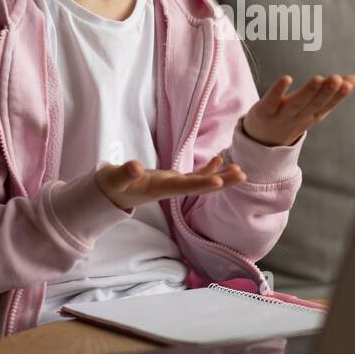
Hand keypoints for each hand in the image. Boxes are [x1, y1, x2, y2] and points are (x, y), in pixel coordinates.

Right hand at [95, 156, 246, 211]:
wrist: (111, 194)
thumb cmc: (112, 186)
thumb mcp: (114, 179)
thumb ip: (124, 173)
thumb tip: (135, 167)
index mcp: (159, 189)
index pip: (184, 188)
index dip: (201, 184)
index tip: (219, 182)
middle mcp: (171, 189)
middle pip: (200, 187)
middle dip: (221, 182)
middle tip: (242, 174)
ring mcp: (173, 185)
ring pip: (201, 182)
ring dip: (220, 176)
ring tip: (239, 169)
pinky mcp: (172, 180)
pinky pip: (194, 176)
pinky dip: (207, 169)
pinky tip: (219, 159)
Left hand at [242, 74, 354, 146]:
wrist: (262, 142)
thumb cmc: (291, 118)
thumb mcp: (313, 109)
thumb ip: (333, 94)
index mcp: (312, 116)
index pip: (327, 106)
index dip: (338, 95)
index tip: (350, 83)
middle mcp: (298, 117)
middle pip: (313, 105)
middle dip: (326, 92)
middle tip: (337, 78)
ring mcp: (280, 116)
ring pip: (296, 104)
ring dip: (308, 92)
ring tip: (318, 78)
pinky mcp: (263, 111)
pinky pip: (271, 101)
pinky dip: (278, 91)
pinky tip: (286, 78)